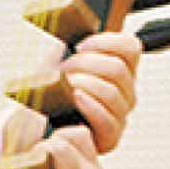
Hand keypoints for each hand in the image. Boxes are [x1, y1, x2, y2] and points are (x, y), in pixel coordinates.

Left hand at [61, 31, 141, 153]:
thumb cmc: (52, 95)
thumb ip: (78, 48)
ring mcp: (120, 116)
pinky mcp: (110, 138)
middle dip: (88, 65)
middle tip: (66, 70)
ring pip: (112, 93)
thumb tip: (80, 30)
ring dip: (85, 85)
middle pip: (118, 69)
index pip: (130, 48)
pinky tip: (76, 99)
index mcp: (121, 71)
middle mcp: (126, 93)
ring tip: (67, 86)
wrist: (39, 126)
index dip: (106, 42)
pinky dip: (90, 106)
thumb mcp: (63, 64)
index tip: (80, 46)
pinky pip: (108, 119)